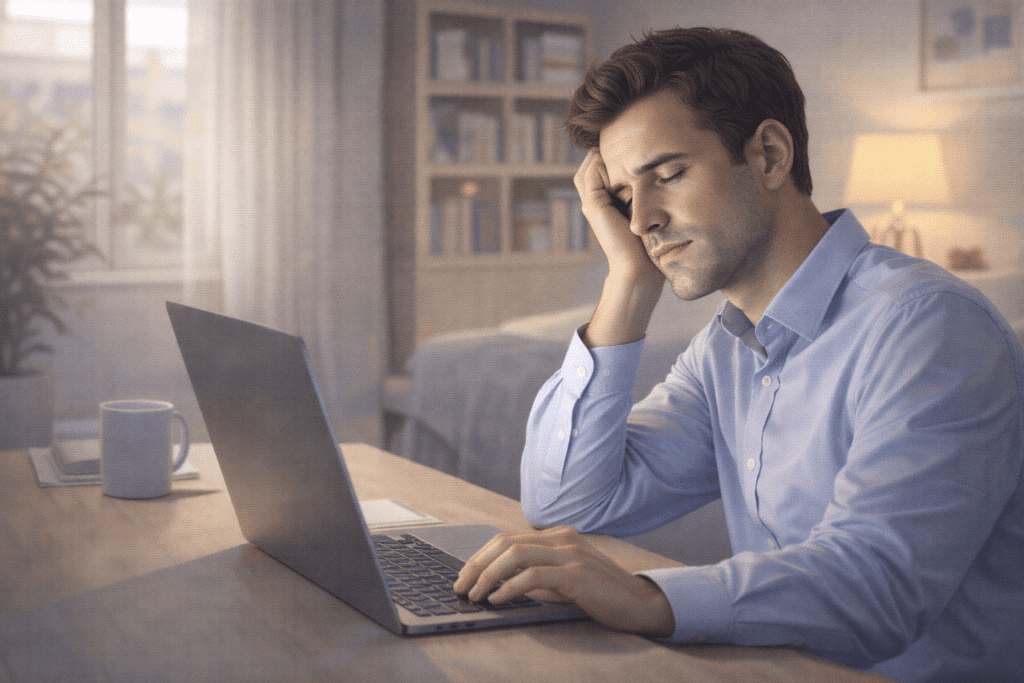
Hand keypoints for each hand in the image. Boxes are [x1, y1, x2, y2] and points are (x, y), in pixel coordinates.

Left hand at [452, 526, 674, 636]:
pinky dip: (509, 587)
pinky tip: (498, 599)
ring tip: (475, 595)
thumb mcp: (564, 579)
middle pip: (506, 543)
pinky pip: (533, 576)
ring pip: (515, 555)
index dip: (480, 556)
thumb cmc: (600, 594)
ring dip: (488, 576)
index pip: (507, 538)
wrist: (640, 604)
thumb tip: (497, 583)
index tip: (464, 576)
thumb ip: (537, 574)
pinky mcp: (576, 575)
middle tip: (461, 587)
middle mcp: (563, 539)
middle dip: (477, 565)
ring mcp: (571, 554)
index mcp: (558, 536)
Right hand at [574, 149, 662, 285]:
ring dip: (608, 153)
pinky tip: (629, 161)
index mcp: (605, 199)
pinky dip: (607, 162)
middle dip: (611, 147)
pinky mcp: (593, 205)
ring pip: (591, 163)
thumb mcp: (648, 207)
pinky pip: (593, 173)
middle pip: (594, 160)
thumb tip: (659, 164)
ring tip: (630, 146)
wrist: (640, 268)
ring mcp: (591, 202)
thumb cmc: (649, 241)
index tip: (640, 141)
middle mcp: (594, 199)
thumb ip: (645, 188)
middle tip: (632, 138)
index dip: (617, 150)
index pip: (603, 163)